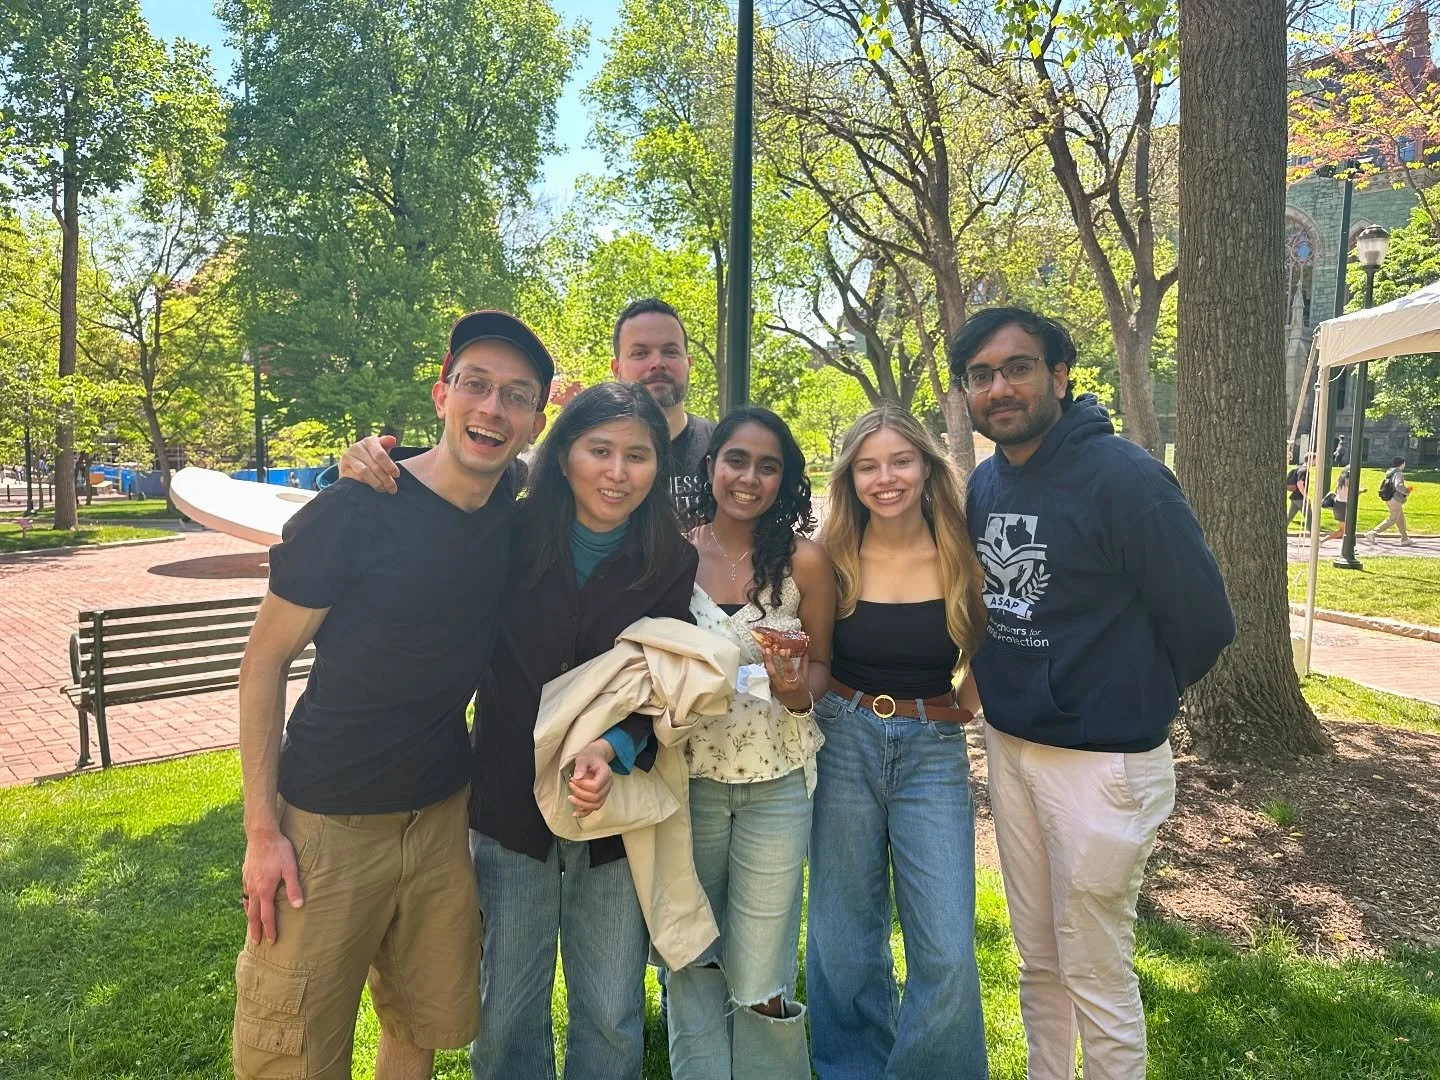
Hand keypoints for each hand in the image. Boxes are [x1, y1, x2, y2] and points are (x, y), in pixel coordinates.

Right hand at [241, 828, 304, 944]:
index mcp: (264, 890)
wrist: (261, 833)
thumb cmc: (279, 850)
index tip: (270, 941)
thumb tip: (299, 906)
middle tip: (256, 942)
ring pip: (248, 903)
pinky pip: (245, 892)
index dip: (269, 930)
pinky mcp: (245, 873)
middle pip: (253, 914)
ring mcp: (247, 881)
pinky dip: (246, 902)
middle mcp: (254, 888)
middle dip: (255, 929)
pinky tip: (248, 902)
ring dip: (250, 916)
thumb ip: (294, 887)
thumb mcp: (290, 868)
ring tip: (251, 925)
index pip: (267, 916)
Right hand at [339, 434, 399, 493]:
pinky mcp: (343, 468)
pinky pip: (356, 478)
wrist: (354, 461)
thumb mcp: (381, 448)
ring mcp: (348, 457)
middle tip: (393, 488)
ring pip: (364, 472)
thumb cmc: (373, 455)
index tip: (396, 475)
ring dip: (376, 483)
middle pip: (374, 465)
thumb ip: (387, 444)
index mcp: (369, 441)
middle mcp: (357, 447)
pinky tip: (372, 488)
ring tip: (383, 489)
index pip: (380, 455)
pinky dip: (366, 484)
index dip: (389, 466)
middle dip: (385, 479)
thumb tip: (392, 440)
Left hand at [568, 742, 614, 817]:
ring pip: (596, 805)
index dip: (582, 785)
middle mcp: (608, 785)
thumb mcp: (583, 757)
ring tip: (570, 798)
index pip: (595, 786)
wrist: (596, 757)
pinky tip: (575, 813)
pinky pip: (594, 808)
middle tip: (570, 786)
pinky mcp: (600, 797)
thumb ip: (581, 766)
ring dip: (581, 804)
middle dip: (580, 794)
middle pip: (596, 797)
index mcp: (606, 774)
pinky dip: (585, 812)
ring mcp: (605, 792)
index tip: (573, 779)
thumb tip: (577, 777)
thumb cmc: (590, 756)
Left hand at [762, 646, 809, 710]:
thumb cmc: (802, 690)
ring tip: (763, 652)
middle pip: (773, 673)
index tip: (784, 649)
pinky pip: (766, 678)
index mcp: (794, 683)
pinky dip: (765, 668)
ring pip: (768, 675)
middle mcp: (783, 686)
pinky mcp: (770, 690)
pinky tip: (764, 660)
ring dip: (765, 663)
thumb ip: (804, 664)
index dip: (786, 660)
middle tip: (767, 649)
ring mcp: (775, 689)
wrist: (797, 705)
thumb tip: (805, 651)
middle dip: (769, 660)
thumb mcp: (805, 678)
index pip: (789, 670)